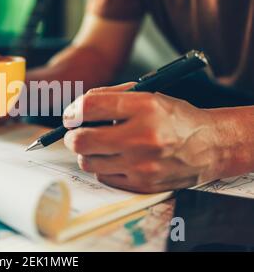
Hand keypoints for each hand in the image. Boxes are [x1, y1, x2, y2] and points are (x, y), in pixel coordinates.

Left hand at [62, 83, 228, 192]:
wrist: (209, 146)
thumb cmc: (174, 118)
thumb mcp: (148, 96)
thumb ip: (110, 98)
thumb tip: (75, 111)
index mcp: (144, 107)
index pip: (90, 106)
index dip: (73, 111)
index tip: (71, 116)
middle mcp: (143, 137)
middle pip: (81, 140)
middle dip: (71, 135)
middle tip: (75, 133)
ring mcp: (142, 165)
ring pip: (87, 161)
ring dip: (87, 152)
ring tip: (99, 145)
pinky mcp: (142, 184)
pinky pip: (103, 177)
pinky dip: (102, 167)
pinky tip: (115, 158)